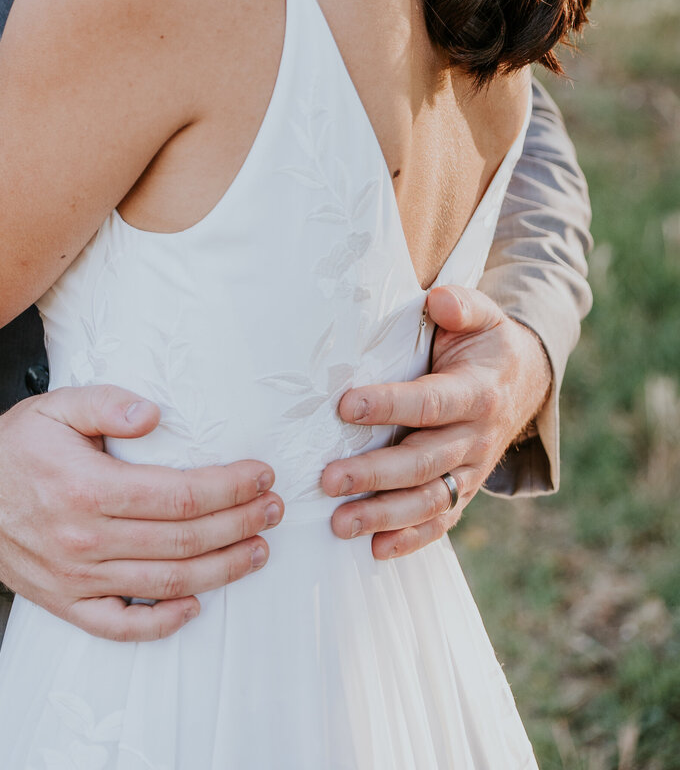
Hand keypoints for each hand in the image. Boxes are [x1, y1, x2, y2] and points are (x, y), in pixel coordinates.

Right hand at [0, 384, 281, 641]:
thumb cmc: (15, 444)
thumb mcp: (57, 405)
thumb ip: (107, 403)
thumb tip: (155, 413)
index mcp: (89, 487)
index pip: (180, 495)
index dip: (230, 488)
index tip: (262, 475)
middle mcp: (86, 539)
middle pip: (183, 541)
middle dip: (239, 525)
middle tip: (274, 510)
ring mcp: (76, 578)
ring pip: (165, 583)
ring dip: (221, 569)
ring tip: (257, 550)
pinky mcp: (65, 603)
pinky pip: (121, 625)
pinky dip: (163, 621)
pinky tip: (196, 603)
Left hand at [320, 285, 551, 559]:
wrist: (525, 381)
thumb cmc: (486, 343)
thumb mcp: (484, 313)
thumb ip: (462, 304)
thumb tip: (439, 302)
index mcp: (477, 392)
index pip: (429, 403)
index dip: (389, 406)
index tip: (345, 406)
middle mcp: (477, 437)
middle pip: (423, 462)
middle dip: (374, 474)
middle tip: (329, 479)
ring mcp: (472, 470)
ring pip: (429, 500)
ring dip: (384, 515)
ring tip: (339, 523)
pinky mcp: (465, 490)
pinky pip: (441, 522)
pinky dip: (411, 540)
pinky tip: (375, 550)